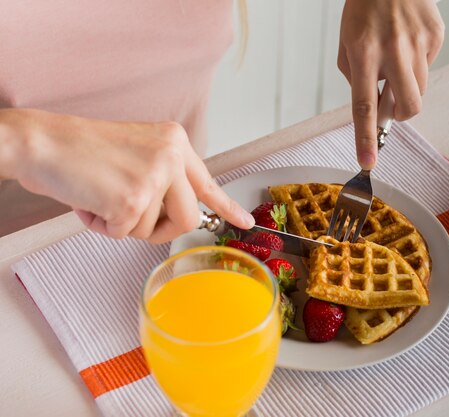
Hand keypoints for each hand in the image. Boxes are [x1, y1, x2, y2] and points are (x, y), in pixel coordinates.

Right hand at [3, 109, 253, 242]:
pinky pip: (124, 234)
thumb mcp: (136, 153)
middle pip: (187, 219)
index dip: (227, 207)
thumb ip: (163, 178)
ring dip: (122, 224)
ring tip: (99, 195)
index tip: (244, 222)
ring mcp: (155, 176)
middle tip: (130, 215)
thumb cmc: (80, 150)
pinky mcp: (132, 197)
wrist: (40, 141)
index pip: (208, 182)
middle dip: (160, 230)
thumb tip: (179, 213)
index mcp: (175, 142)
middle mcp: (172, 155)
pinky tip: (88, 201)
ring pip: (151, 230)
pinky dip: (102, 226)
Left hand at [338, 0, 444, 168]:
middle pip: (408, 106)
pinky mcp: (436, 36)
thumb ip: (357, 77)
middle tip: (393, 106)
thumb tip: (377, 105)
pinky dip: (417, 62)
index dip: (366, 137)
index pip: (364, 105)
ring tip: (396, 57)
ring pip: (420, 87)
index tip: (368, 161)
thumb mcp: (346, 42)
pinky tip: (408, 41)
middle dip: (401, 115)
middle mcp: (393, 50)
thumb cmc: (364, 7)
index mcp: (363, 53)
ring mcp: (419, 43)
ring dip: (407, 85)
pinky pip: (429, 65)